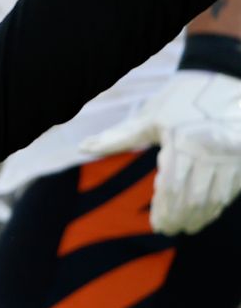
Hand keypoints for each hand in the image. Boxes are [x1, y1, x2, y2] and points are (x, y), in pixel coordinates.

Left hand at [81, 67, 240, 234]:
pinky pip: (231, 190)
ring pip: (215, 198)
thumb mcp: (149, 116)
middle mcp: (209, 152)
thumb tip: (83, 147)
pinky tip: (207, 212)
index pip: (172, 188)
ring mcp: (231, 157)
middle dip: (181, 217)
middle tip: (169, 230)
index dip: (165, 211)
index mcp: (182, 143)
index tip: (157, 225)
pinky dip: (217, 204)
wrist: (226, 77)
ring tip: (186, 226)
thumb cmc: (181, 97)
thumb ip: (117, 137)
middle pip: (194, 198)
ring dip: (201, 216)